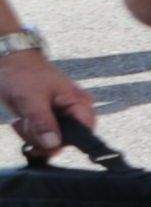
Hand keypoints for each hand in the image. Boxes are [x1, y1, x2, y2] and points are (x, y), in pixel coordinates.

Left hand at [3, 44, 96, 164]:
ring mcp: (61, 117)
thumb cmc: (23, 73)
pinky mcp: (49, 120)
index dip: (67, 141)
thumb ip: (42, 122)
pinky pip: (43, 137)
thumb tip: (53, 144)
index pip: (85, 133)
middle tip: (28, 122)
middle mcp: (74, 112)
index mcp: (79, 103)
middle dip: (43, 137)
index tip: (45, 140)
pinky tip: (23, 120)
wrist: (8, 62)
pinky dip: (29, 133)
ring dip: (33, 134)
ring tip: (24, 118)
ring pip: (52, 142)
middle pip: (67, 141)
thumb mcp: (31, 98)